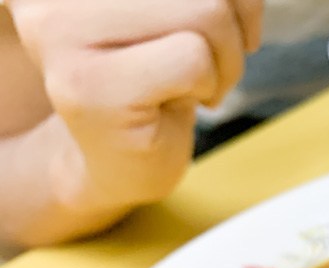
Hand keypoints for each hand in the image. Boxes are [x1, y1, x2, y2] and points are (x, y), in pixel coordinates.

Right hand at [6, 0, 263, 210]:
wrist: (126, 156)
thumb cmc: (164, 71)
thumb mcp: (188, 5)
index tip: (224, 10)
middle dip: (233, 19)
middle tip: (212, 56)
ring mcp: (60, 30)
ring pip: (204, 10)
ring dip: (226, 57)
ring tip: (197, 80)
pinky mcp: (86, 86)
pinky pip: (194, 59)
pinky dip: (209, 83)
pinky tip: (180, 101)